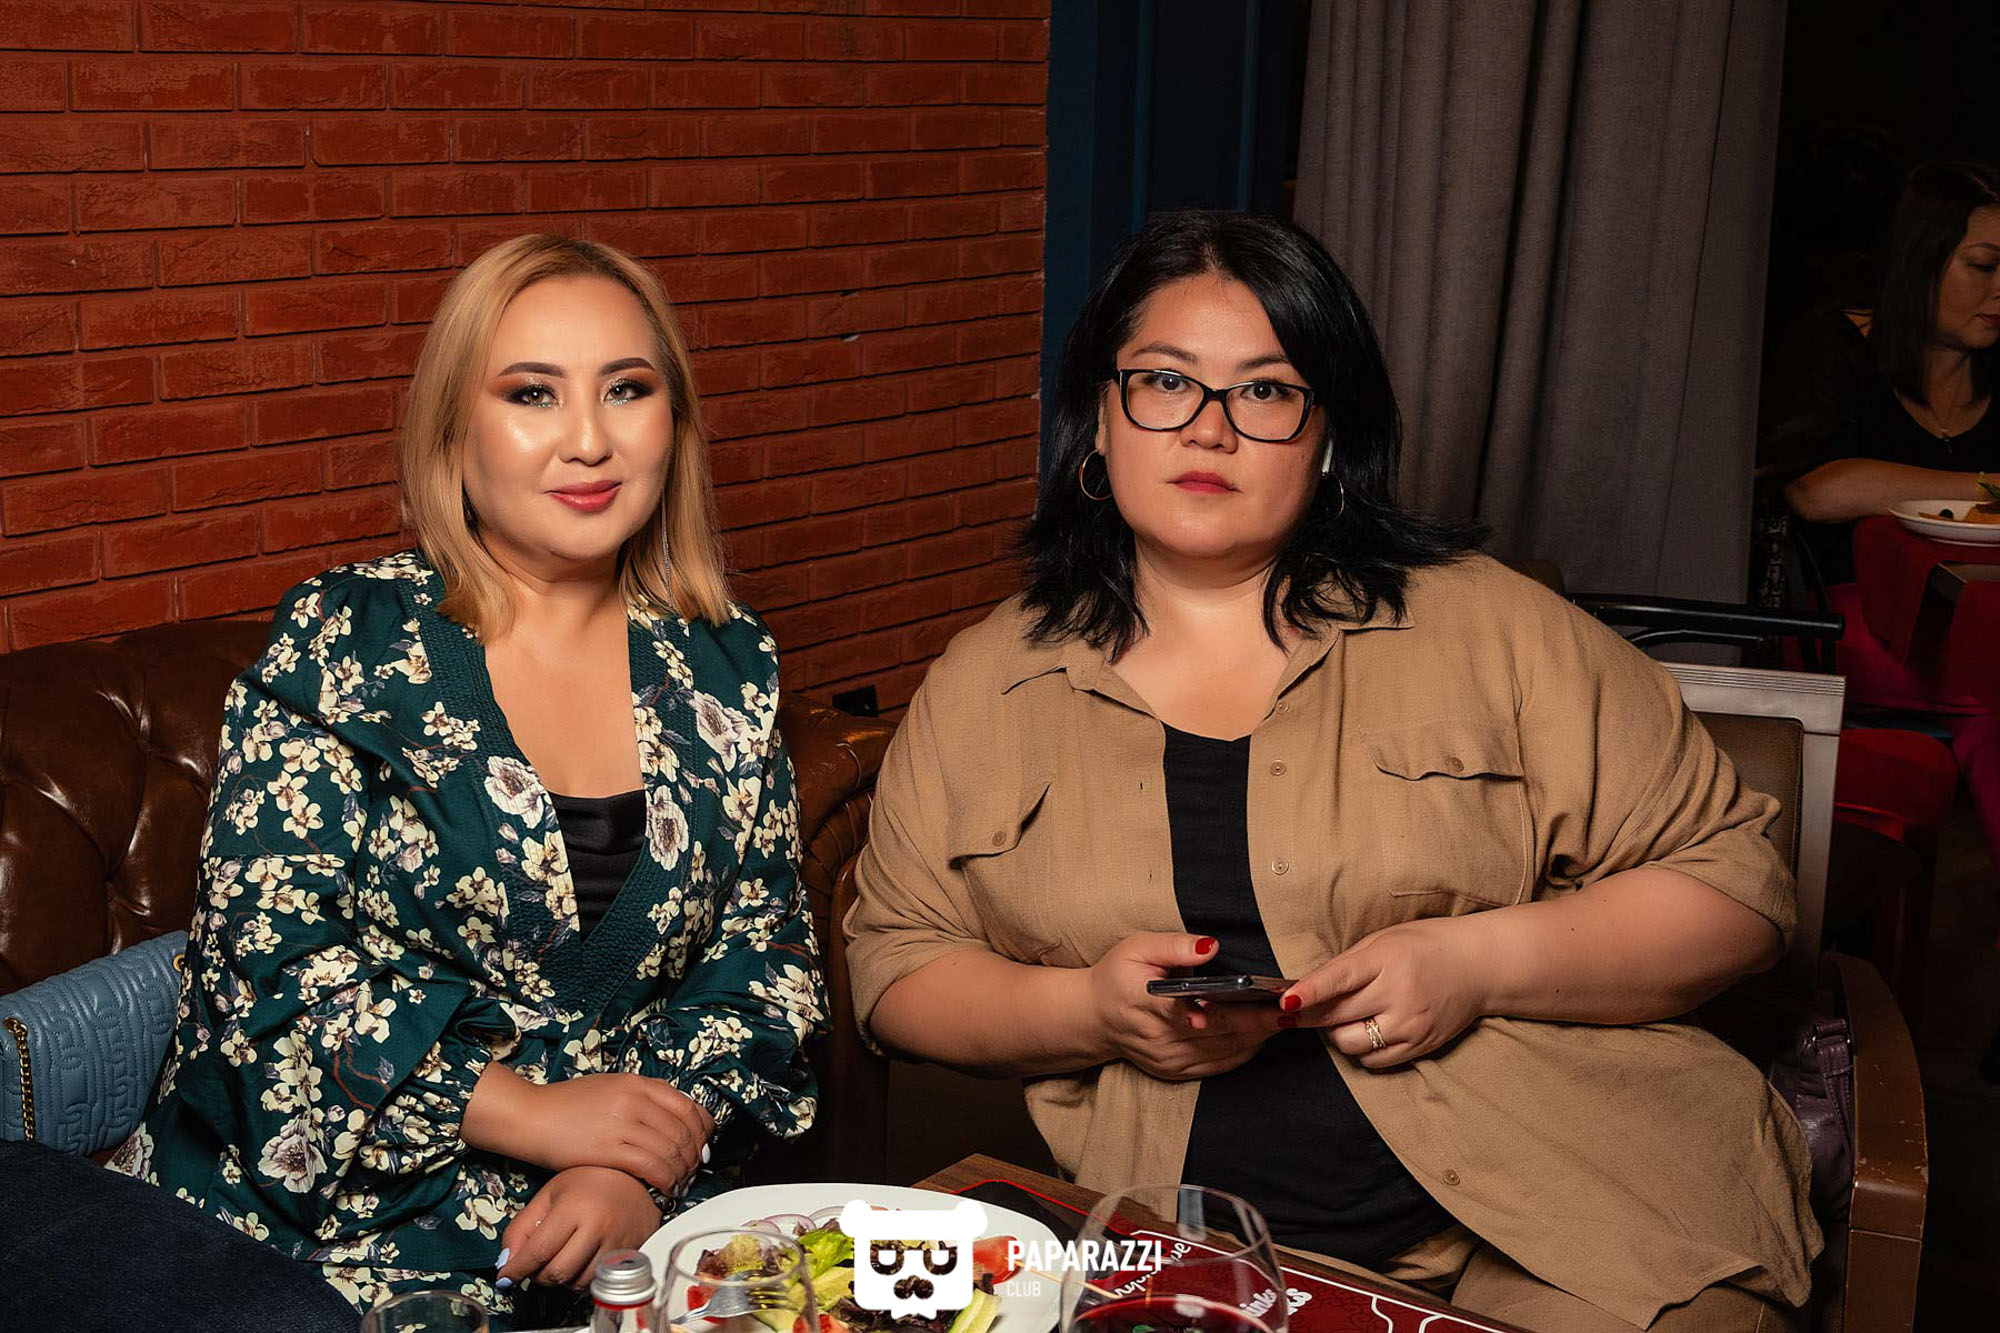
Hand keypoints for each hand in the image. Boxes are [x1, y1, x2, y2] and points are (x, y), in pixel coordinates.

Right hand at [467, 1067, 713, 1195]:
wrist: (531, 1116)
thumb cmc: (568, 1105)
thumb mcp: (611, 1088)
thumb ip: (642, 1098)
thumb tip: (673, 1119)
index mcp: (637, 1082)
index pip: (688, 1107)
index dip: (702, 1131)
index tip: (702, 1147)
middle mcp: (634, 1099)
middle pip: (683, 1131)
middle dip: (694, 1156)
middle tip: (693, 1172)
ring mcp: (622, 1123)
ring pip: (670, 1151)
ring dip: (682, 1172)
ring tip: (680, 1184)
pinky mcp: (608, 1149)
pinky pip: (651, 1167)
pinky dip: (665, 1181)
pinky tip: (665, 1190)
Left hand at [499, 1166, 661, 1290]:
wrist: (636, 1176)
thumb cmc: (591, 1181)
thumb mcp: (550, 1194)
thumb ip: (522, 1227)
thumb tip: (506, 1261)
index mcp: (574, 1208)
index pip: (538, 1252)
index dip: (516, 1269)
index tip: (506, 1277)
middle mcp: (598, 1227)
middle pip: (557, 1273)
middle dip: (538, 1276)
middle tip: (535, 1266)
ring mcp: (617, 1242)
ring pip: (577, 1283)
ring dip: (562, 1278)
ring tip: (561, 1258)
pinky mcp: (631, 1254)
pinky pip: (598, 1281)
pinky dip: (583, 1278)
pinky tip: (581, 1261)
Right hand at [1088, 932, 1283, 1080]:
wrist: (1091, 1018)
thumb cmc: (1116, 977)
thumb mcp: (1137, 948)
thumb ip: (1175, 946)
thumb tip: (1211, 946)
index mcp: (1147, 1004)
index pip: (1193, 1011)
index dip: (1231, 1009)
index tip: (1263, 1000)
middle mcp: (1159, 1039)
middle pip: (1220, 1032)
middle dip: (1259, 1021)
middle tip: (1293, 1008)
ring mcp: (1168, 1060)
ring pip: (1224, 1052)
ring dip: (1257, 1037)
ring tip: (1286, 1019)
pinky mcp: (1174, 1072)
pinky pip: (1217, 1066)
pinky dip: (1243, 1053)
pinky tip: (1262, 1036)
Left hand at [1279, 917, 1489, 1068]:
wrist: (1479, 966)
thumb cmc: (1425, 946)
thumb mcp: (1384, 940)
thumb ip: (1347, 965)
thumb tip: (1307, 988)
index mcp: (1387, 960)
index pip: (1340, 979)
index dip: (1309, 992)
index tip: (1285, 1002)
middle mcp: (1399, 994)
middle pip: (1338, 1016)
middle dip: (1311, 1015)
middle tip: (1300, 1010)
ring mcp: (1410, 1024)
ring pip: (1350, 1043)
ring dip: (1337, 1033)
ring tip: (1346, 1016)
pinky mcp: (1420, 1046)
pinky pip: (1373, 1060)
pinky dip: (1360, 1049)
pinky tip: (1367, 1030)